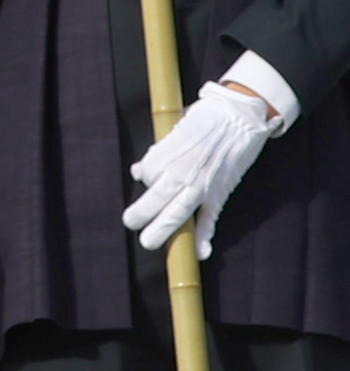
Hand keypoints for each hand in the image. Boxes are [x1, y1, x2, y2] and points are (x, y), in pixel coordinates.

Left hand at [128, 69, 289, 258]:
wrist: (240, 117)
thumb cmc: (204, 119)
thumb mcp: (173, 129)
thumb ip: (156, 153)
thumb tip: (137, 171)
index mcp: (165, 152)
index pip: (147, 174)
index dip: (148, 179)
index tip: (152, 179)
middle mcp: (180, 170)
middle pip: (155, 196)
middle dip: (141, 213)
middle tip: (130, 223)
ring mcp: (201, 184)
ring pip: (178, 212)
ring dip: (162, 229)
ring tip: (148, 242)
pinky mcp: (220, 192)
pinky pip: (210, 218)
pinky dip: (205, 236)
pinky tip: (200, 253)